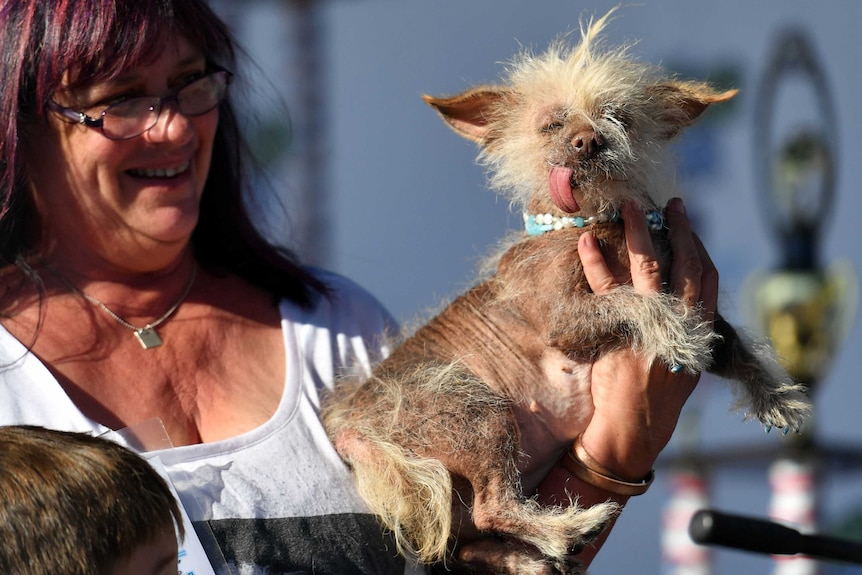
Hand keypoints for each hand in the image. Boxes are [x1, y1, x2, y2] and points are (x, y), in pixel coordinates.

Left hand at [576, 197, 717, 480]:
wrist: (632, 432)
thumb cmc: (655, 399)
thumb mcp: (684, 364)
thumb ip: (684, 329)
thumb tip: (675, 295)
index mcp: (701, 332)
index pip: (705, 277)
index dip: (697, 245)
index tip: (686, 222)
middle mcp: (682, 325)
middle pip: (684, 265)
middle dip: (677, 229)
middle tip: (669, 204)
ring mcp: (652, 327)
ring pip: (649, 268)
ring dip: (638, 233)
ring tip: (628, 207)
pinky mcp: (621, 333)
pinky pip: (605, 288)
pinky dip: (594, 261)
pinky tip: (586, 240)